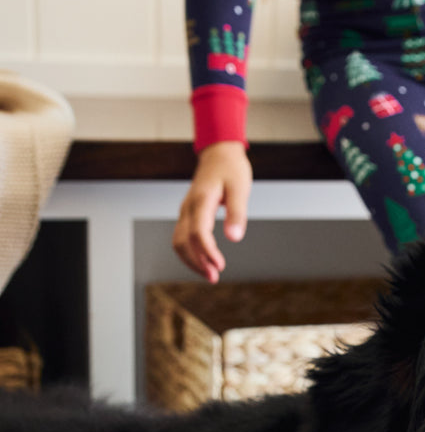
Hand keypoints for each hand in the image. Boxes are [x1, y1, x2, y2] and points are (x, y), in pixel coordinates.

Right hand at [172, 141, 252, 283]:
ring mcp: (186, 211)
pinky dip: (191, 253)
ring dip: (192, 261)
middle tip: (215, 277)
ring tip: (211, 274)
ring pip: (179, 242)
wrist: (219, 154)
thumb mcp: (240, 189)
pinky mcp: (188, 215)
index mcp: (201, 200)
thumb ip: (237, 213)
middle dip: (197, 262)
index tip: (220, 266)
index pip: (198, 231)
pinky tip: (205, 262)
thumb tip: (234, 238)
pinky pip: (182, 238)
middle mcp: (188, 207)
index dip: (207, 251)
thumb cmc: (231, 170)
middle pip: (183, 241)